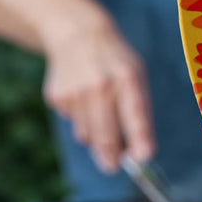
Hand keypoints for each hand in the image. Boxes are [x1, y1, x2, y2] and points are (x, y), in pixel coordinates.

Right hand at [40, 7, 154, 174]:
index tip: (145, 157)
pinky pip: (72, 122)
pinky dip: (80, 119)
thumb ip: (138, 108)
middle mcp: (100, 84)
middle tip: (113, 167)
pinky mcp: (57, 97)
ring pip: (87, 134)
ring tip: (100, 114)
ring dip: (95, 136)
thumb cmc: (115, 61)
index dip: (140, 137)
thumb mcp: (136, 74)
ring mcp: (75, 92)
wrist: (78, 34)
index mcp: (126, 76)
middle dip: (111, 155)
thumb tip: (137, 148)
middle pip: (106, 132)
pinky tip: (82, 98)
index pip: (135, 112)